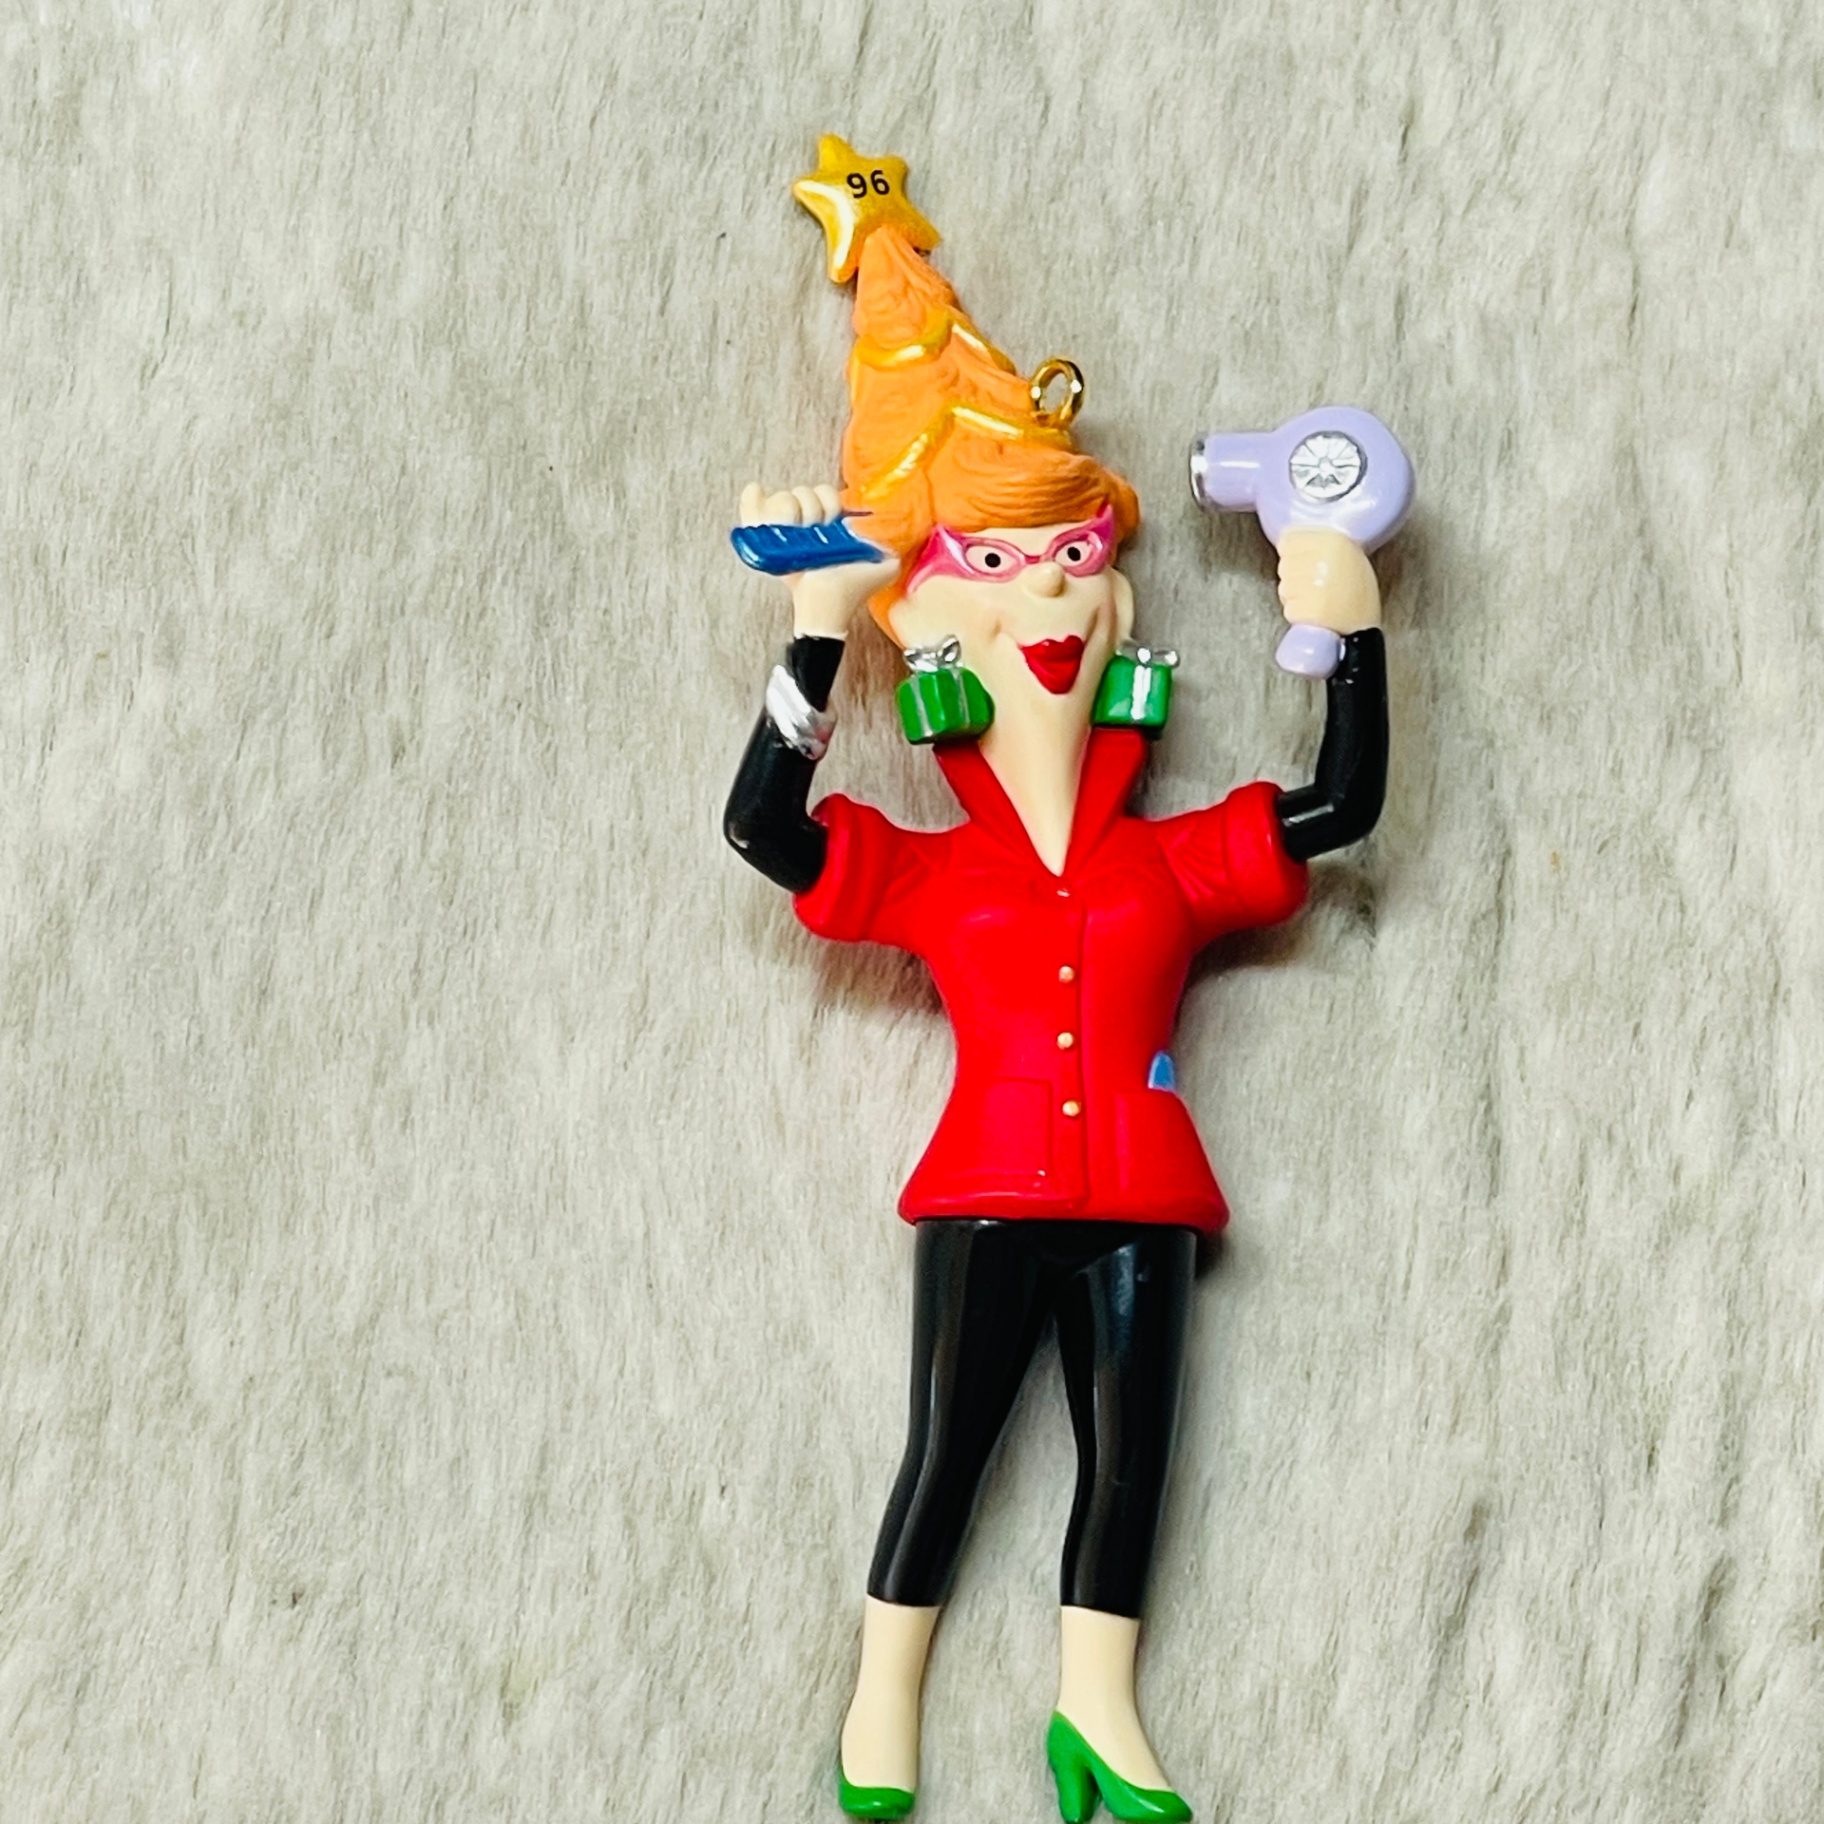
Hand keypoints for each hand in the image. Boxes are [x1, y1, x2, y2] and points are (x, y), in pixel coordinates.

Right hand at [738, 481, 899, 639]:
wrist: (826, 609)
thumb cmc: (851, 591)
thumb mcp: (883, 566)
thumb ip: (893, 545)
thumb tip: (894, 524)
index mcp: (830, 523)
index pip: (826, 492)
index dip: (831, 503)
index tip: (836, 524)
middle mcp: (805, 523)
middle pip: (804, 492)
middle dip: (814, 510)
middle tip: (817, 534)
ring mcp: (783, 531)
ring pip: (783, 499)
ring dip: (791, 514)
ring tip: (797, 536)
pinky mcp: (765, 540)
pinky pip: (752, 510)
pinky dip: (751, 500)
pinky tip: (757, 492)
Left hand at [1276, 528, 1380, 634]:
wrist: (1364, 630)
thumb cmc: (1357, 594)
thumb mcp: (1350, 557)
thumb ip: (1323, 545)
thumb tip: (1289, 539)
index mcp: (1335, 540)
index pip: (1288, 539)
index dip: (1292, 554)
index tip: (1303, 563)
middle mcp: (1324, 559)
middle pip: (1284, 564)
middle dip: (1294, 577)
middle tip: (1315, 588)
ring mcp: (1316, 584)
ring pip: (1284, 587)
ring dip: (1294, 597)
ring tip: (1317, 601)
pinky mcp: (1309, 609)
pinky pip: (1289, 609)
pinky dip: (1297, 614)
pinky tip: (1315, 615)